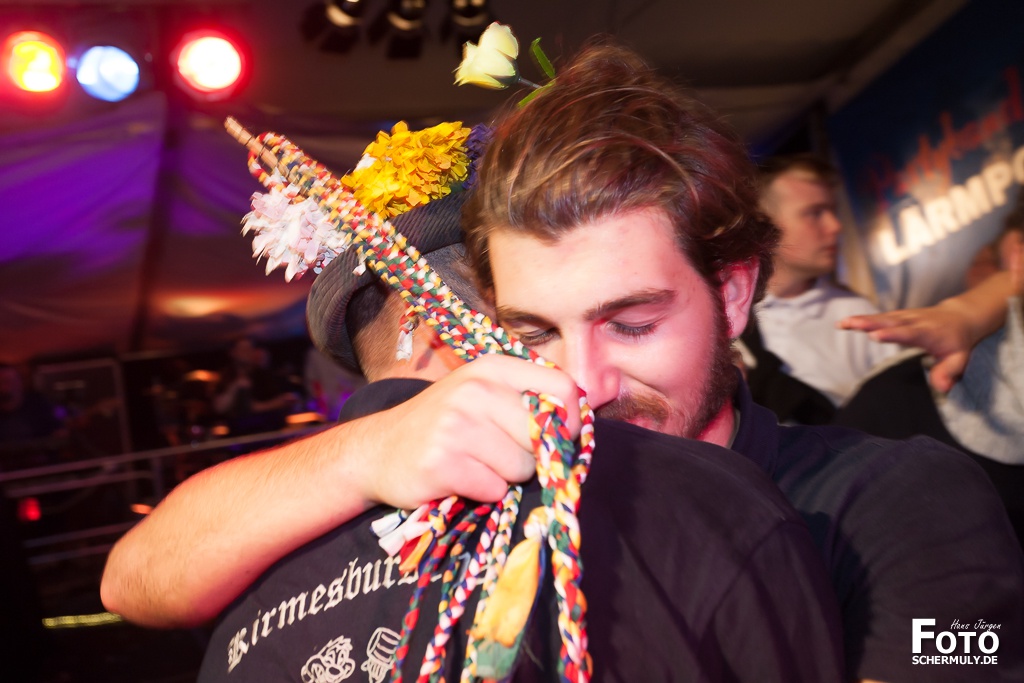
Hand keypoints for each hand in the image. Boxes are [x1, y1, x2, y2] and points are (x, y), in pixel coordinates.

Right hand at [349, 354, 581, 509]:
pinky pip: (494, 488)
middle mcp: (476, 389)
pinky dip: (483, 491)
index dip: (571, 421)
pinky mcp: (443, 462)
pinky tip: (460, 478)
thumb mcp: (482, 395)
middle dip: (532, 456)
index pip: (563, 388)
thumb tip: (577, 426)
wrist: (377, 450)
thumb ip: (526, 400)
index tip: (558, 438)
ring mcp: (457, 425)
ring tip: (475, 464)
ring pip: (521, 467)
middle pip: (543, 436)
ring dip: (505, 476)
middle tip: (501, 455)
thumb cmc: (443, 425)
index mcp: (493, 368)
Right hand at [838, 308, 969, 392]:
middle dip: (869, 323)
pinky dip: (862, 319)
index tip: (874, 336)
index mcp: (928, 332)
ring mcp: (904, 316)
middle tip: (850, 324)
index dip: (891, 334)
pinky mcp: (897, 316)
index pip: (908, 333)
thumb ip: (948, 372)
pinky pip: (878, 317)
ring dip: (861, 320)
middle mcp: (913, 321)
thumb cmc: (957, 342)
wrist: (960, 317)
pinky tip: (845, 323)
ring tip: (841, 323)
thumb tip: (941, 388)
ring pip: (881, 318)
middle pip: (889, 321)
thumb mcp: (959, 358)